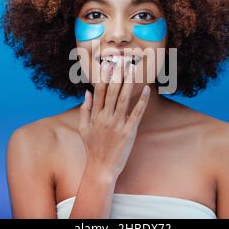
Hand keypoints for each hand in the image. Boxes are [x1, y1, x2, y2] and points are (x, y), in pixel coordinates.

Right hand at [78, 60, 150, 177]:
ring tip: (132, 69)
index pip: (99, 91)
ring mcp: (117, 125)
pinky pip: (136, 113)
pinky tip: (146, 89)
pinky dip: (141, 101)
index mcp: (95, 116)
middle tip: (122, 60)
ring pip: (123, 99)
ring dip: (128, 83)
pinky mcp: (129, 132)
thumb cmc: (92, 148)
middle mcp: (105, 118)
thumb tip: (87, 92)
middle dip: (116, 75)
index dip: (103, 76)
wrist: (101, 168)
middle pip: (111, 91)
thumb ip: (85, 109)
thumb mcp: (83, 128)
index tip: (107, 63)